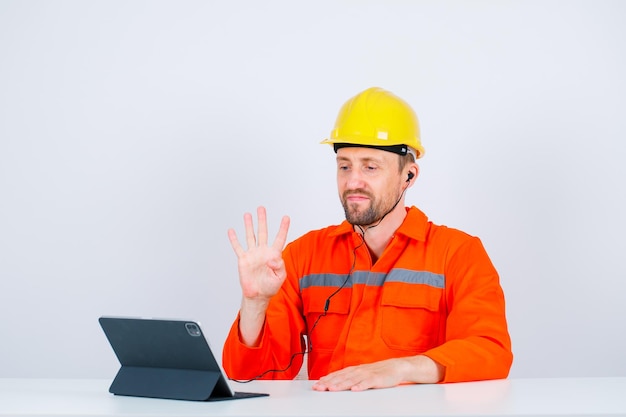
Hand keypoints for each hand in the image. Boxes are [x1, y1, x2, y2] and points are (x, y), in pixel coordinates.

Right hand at [228, 206, 290, 301]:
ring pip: (250, 236)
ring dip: (249, 225)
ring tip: (247, 214)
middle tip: (261, 208)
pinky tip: (231, 231)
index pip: (279, 238)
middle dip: (262, 220)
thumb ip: (279, 266)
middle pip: (263, 232)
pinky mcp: (243, 260)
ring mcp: (253, 254)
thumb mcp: (280, 277)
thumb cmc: (271, 286)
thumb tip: (272, 258)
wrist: (258, 295)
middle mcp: (263, 251)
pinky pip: (238, 247)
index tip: (286, 217)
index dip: (283, 228)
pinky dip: (234, 239)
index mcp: (274, 254)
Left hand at [311, 356, 442, 391]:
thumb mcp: (362, 373)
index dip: (326, 379)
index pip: (338, 374)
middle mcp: (359, 371)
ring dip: (341, 384)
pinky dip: (361, 386)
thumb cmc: (379, 372)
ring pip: (352, 380)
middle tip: (319, 388)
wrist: (397, 367)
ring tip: (331, 389)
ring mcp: (368, 374)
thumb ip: (350, 377)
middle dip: (329, 383)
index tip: (317, 384)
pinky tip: (354, 390)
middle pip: (342, 377)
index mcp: (354, 370)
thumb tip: (336, 382)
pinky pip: (368, 383)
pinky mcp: (378, 379)